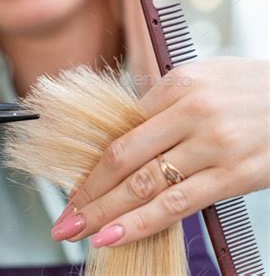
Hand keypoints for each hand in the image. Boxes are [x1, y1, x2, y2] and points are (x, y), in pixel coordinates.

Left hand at [51, 57, 268, 246]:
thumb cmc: (251, 90)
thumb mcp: (204, 79)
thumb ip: (162, 106)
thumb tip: (124, 137)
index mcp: (179, 84)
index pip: (121, 131)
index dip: (93, 166)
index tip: (77, 187)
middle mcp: (192, 113)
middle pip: (123, 159)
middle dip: (88, 193)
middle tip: (64, 218)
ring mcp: (214, 145)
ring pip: (145, 185)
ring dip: (104, 213)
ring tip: (78, 231)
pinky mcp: (235, 174)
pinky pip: (178, 204)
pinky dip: (141, 222)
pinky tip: (115, 235)